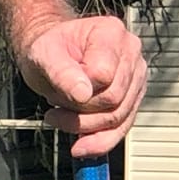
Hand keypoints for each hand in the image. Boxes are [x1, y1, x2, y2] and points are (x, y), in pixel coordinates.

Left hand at [18, 13, 146, 158]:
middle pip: (113, 99)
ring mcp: (136, 76)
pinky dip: (100, 142)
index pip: (104, 74)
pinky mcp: (133, 98)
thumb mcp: (42, 55)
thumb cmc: (49, 49)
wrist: (52, 54)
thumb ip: (61, 72)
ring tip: (61, 116)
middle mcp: (130, 52)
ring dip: (84, 126)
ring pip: (118, 117)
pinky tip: (81, 146)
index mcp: (110, 33)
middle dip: (79, 110)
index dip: (79, 89)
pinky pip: (123, 128)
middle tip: (55, 105)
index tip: (57, 87)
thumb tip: (82, 94)